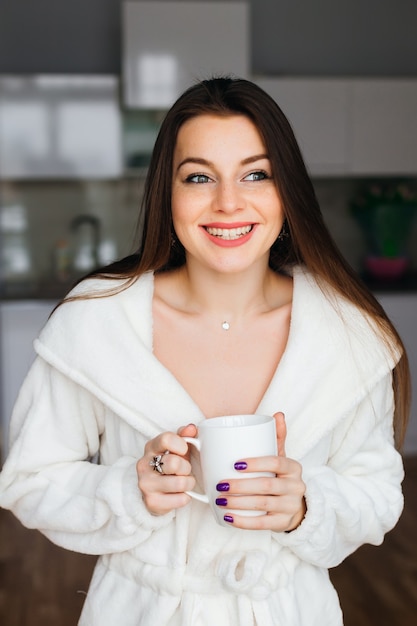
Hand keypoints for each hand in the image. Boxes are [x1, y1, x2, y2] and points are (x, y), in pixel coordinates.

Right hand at [136, 424, 196, 514]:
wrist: (154, 493)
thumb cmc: (169, 466)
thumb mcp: (176, 449)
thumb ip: (184, 436)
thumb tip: (192, 428)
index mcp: (150, 447)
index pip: (166, 439)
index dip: (181, 444)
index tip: (184, 450)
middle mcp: (144, 465)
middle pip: (174, 463)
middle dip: (186, 468)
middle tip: (184, 471)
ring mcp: (146, 484)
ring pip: (180, 483)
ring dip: (188, 483)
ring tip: (184, 483)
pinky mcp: (152, 502)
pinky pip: (181, 499)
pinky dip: (186, 497)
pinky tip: (179, 494)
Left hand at [215, 412, 305, 531]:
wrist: (296, 506)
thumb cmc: (281, 477)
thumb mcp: (281, 458)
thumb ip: (277, 437)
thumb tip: (277, 414)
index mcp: (294, 468)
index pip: (276, 462)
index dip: (256, 462)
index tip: (235, 463)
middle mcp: (296, 487)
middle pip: (267, 485)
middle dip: (241, 486)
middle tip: (220, 484)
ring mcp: (290, 507)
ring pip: (263, 505)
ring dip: (238, 503)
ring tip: (220, 500)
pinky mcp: (283, 523)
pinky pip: (262, 525)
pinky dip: (243, 522)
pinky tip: (228, 518)